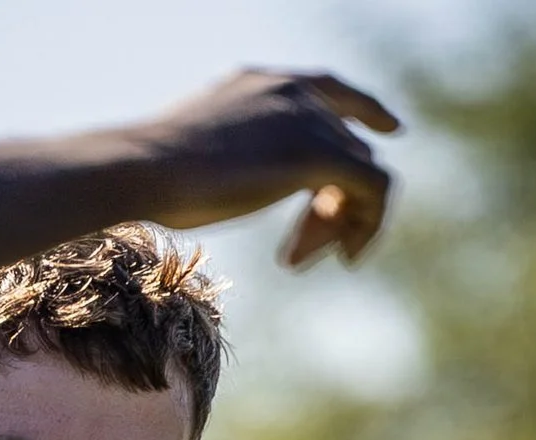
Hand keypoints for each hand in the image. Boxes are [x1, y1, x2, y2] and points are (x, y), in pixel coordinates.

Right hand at [128, 69, 399, 266]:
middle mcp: (293, 90)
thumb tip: (214, 177)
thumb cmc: (151, 175)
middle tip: (301, 253)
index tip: (390, 131)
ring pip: (362, 170)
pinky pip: (374, 187)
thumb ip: (224, 155)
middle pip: (346, 144)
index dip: (366, 111)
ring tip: (303, 259)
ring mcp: (308, 118)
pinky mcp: (318, 153)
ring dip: (341, 222)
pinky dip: (367, 225)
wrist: (146, 168)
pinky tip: (346, 256)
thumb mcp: (194, 156)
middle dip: (333, 203)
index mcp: (261, 83)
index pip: (330, 88)